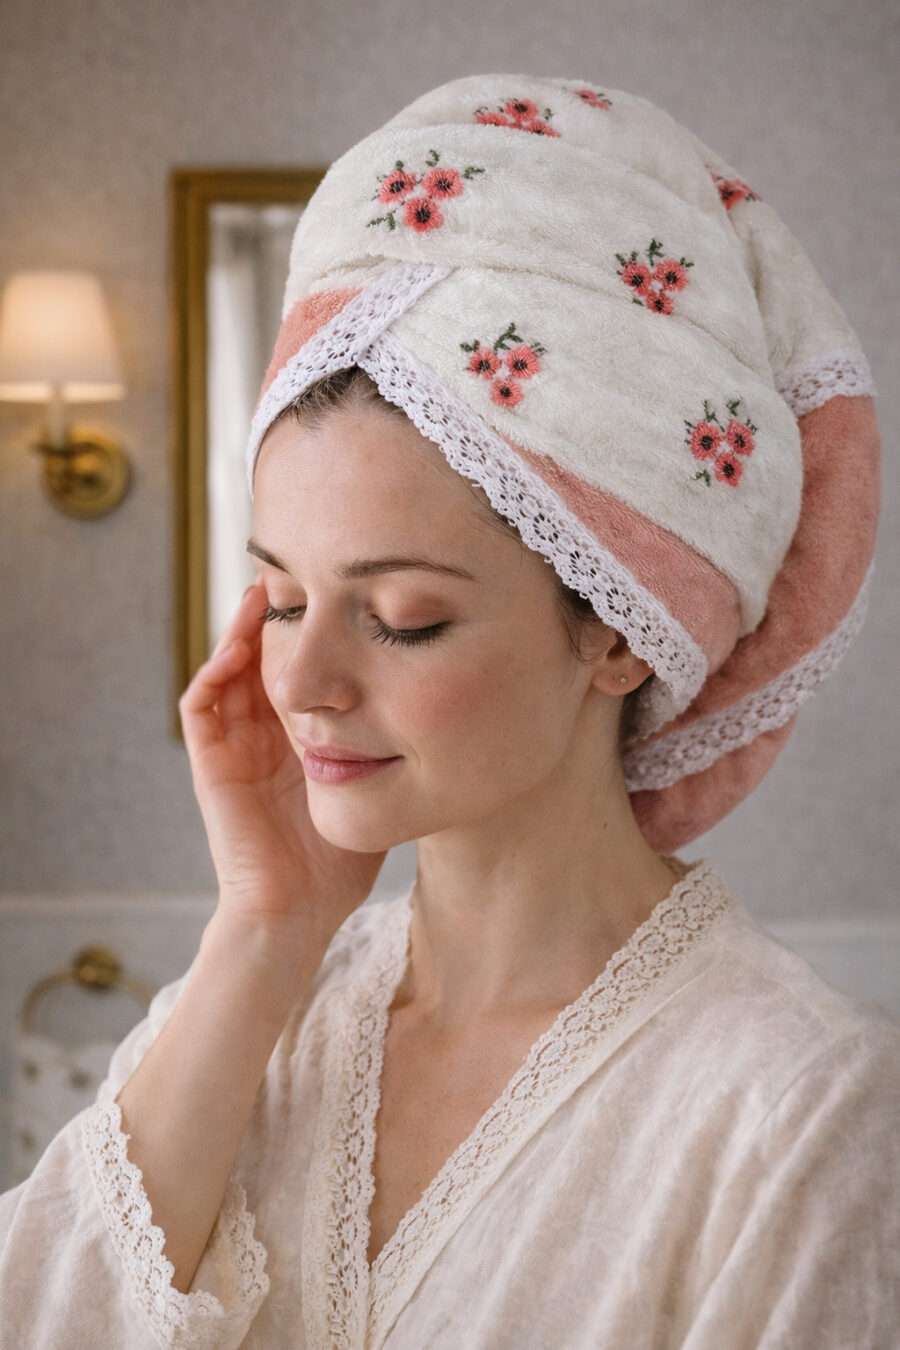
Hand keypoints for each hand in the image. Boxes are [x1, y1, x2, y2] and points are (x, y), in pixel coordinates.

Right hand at [178, 575, 387, 951]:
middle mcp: (263, 736)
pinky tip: (241, 647)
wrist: (298, 914)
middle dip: (277, 617)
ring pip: (228, 671)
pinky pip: (201, 707)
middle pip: (262, 658)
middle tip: (296, 573)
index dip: (314, 631)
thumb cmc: (341, 863)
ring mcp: (234, 748)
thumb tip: (452, 709)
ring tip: (265, 593)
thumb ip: (397, 750)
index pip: (303, 669)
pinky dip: (215, 673)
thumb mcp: (379, 787)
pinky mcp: (211, 766)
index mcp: (299, 739)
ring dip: (242, 631)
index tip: (340, 595)